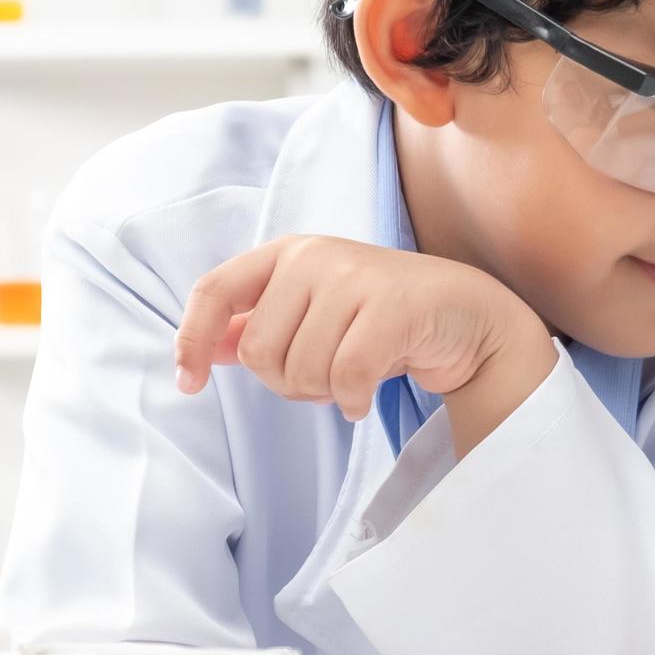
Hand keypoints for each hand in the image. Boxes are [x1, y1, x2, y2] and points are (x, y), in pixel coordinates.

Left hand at [172, 234, 555, 449]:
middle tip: (323, 377)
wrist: (465, 316)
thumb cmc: (380, 318)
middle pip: (259, 351)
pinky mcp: (392, 306)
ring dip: (323, 394)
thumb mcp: (312, 314)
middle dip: (286, 382)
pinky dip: (352, 402)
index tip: (189, 383)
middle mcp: (315, 256)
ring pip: (301, 369)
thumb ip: (256, 326)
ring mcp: (355, 276)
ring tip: (351, 378)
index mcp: (286, 253)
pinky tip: (365, 397)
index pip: (214, 290)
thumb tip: (200, 350)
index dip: (191, 340)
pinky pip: (345, 377)